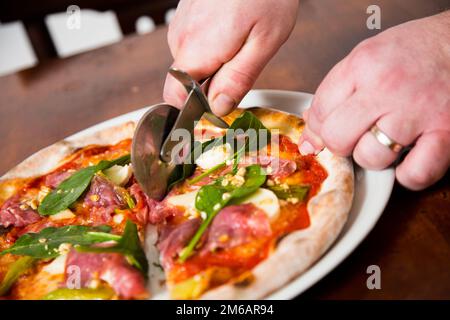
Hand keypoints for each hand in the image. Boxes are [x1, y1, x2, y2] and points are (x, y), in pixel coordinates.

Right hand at [164, 0, 298, 115]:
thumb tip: (219, 108)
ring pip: (191, 63)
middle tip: (240, 67)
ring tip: (240, 44)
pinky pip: (193, 43)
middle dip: (210, 85)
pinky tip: (232, 31)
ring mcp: (181, 24)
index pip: (175, 98)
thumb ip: (238, 79)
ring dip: (213, 64)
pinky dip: (211, 46)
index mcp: (196, 53)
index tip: (215, 109)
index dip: (194, 110)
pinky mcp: (186, 15)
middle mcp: (180, 39)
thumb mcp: (263, 44)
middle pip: (185, 82)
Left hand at [299, 11, 449, 189]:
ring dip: (372, 156)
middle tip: (352, 136)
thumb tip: (310, 124)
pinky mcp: (446, 133)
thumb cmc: (413, 50)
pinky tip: (406, 159)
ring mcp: (417, 113)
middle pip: (337, 138)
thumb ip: (336, 89)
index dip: (317, 126)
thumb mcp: (367, 56)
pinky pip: (415, 174)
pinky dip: (407, 175)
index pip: (320, 110)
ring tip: (384, 140)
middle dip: (339, 143)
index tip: (323, 131)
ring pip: (370, 158)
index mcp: (364, 65)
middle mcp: (387, 89)